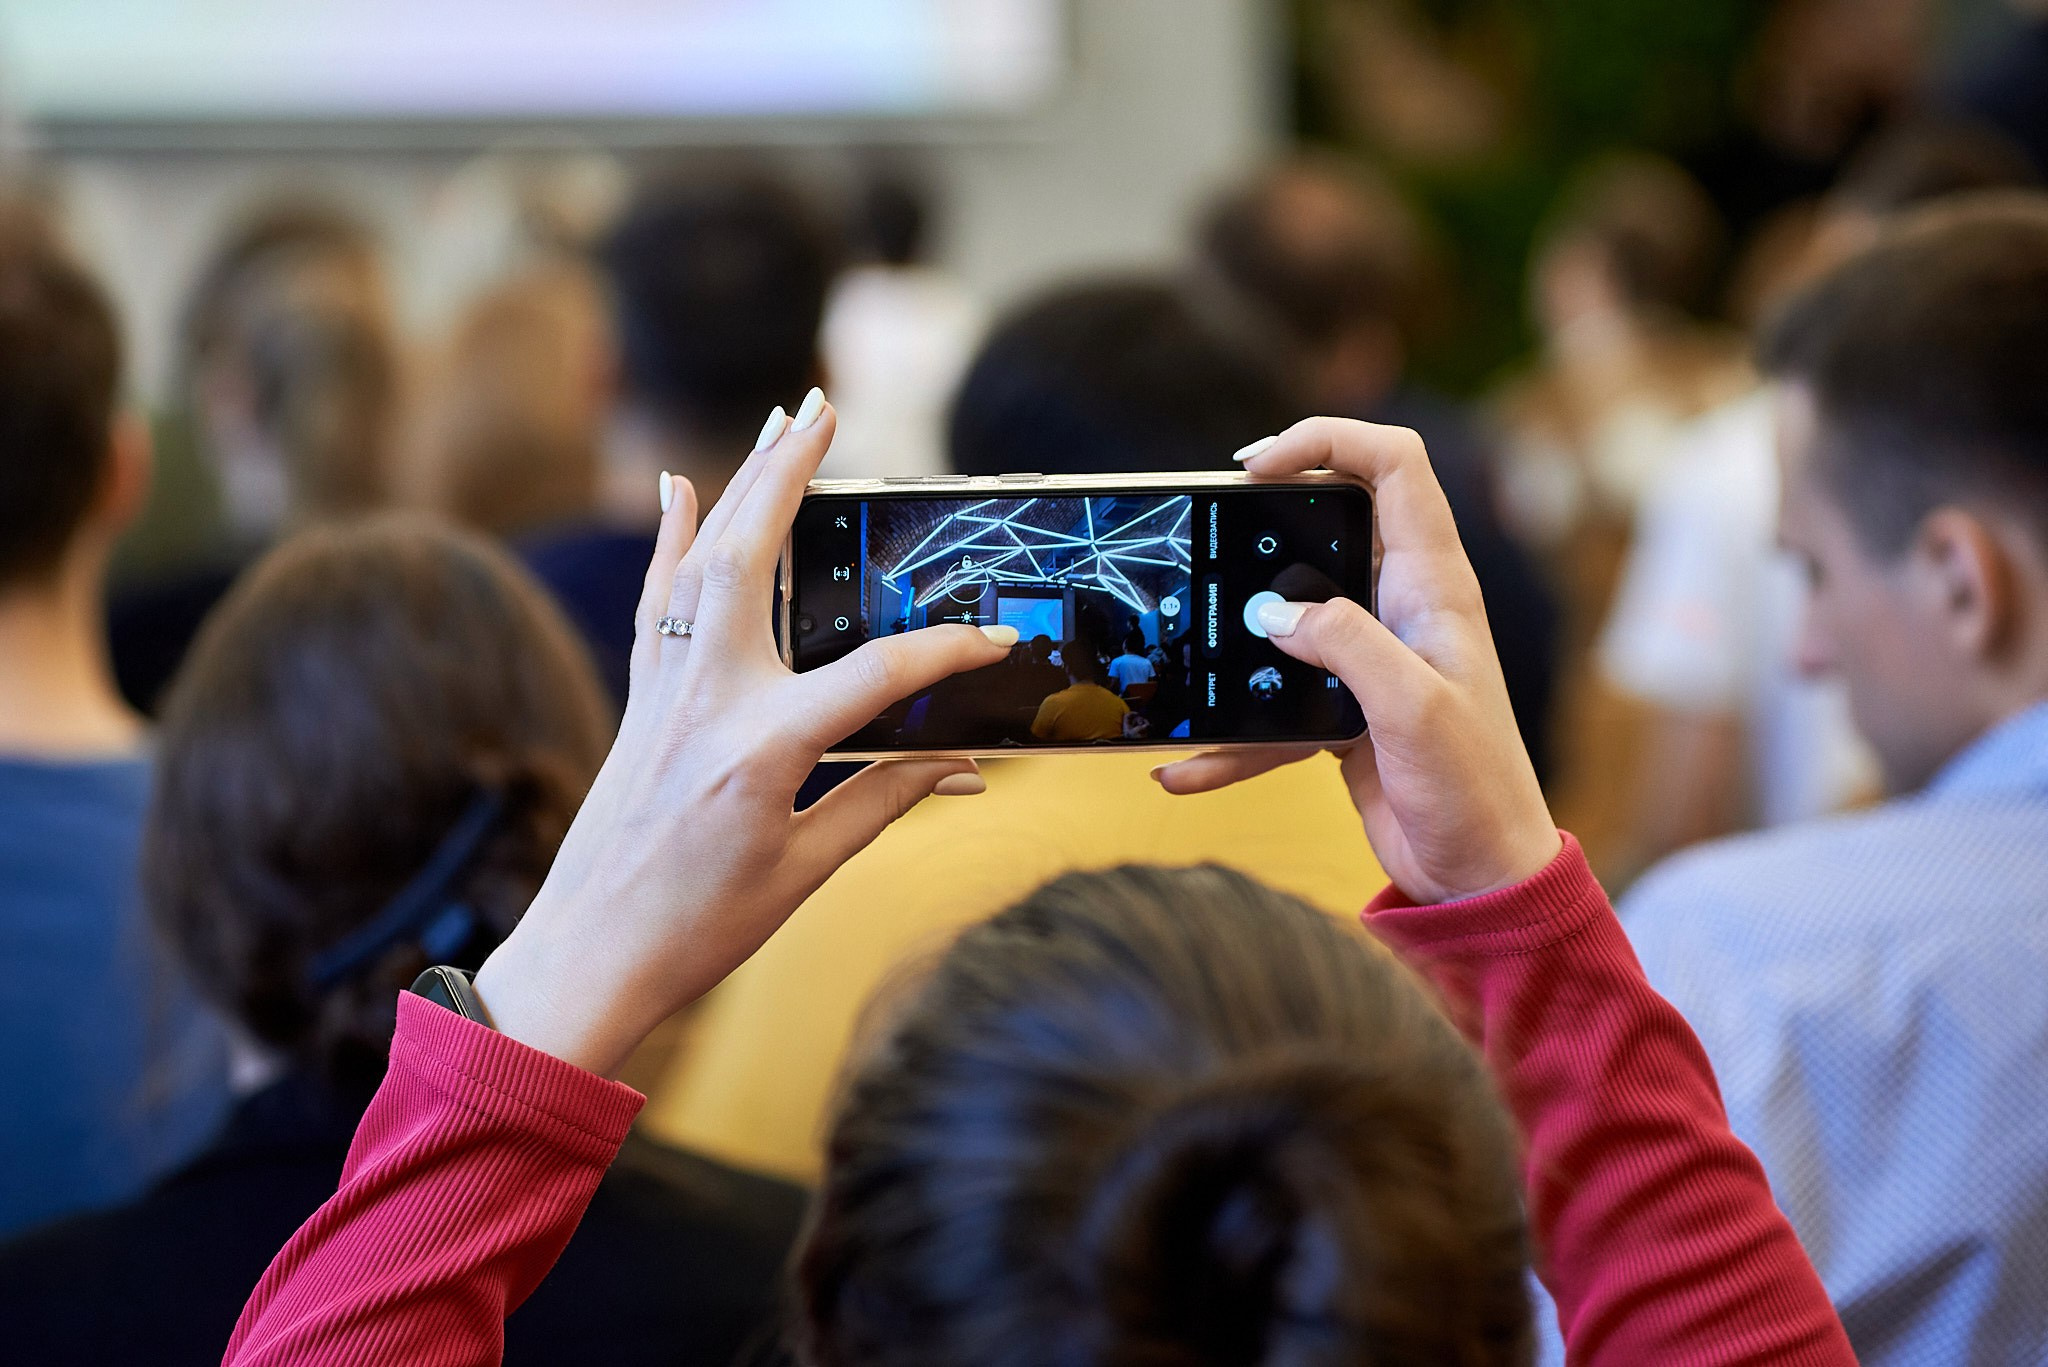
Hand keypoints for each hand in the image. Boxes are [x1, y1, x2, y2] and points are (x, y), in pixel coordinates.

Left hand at [473, 394, 1017, 1075]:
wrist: (585, 959)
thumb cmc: (696, 930)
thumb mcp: (805, 872)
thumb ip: (883, 802)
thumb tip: (958, 766)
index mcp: (761, 749)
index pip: (877, 673)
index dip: (948, 654)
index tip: (999, 641)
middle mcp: (705, 702)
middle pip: (749, 559)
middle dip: (788, 473)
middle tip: (824, 406)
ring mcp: (664, 695)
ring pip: (698, 563)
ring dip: (739, 485)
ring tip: (778, 424)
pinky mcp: (640, 703)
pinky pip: (656, 601)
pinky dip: (668, 540)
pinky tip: (675, 489)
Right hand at [1155, 418, 1558, 902]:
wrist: (1481, 882)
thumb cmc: (1475, 792)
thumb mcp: (1413, 708)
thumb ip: (1346, 644)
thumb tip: (1273, 613)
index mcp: (1434, 585)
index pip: (1392, 464)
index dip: (1327, 441)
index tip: (1255, 467)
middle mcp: (1402, 609)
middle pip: (1331, 522)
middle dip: (1263, 523)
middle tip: (1208, 533)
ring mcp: (1370, 660)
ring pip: (1289, 615)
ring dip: (1235, 636)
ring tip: (1182, 652)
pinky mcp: (1343, 713)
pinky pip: (1272, 705)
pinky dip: (1230, 737)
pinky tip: (1185, 770)